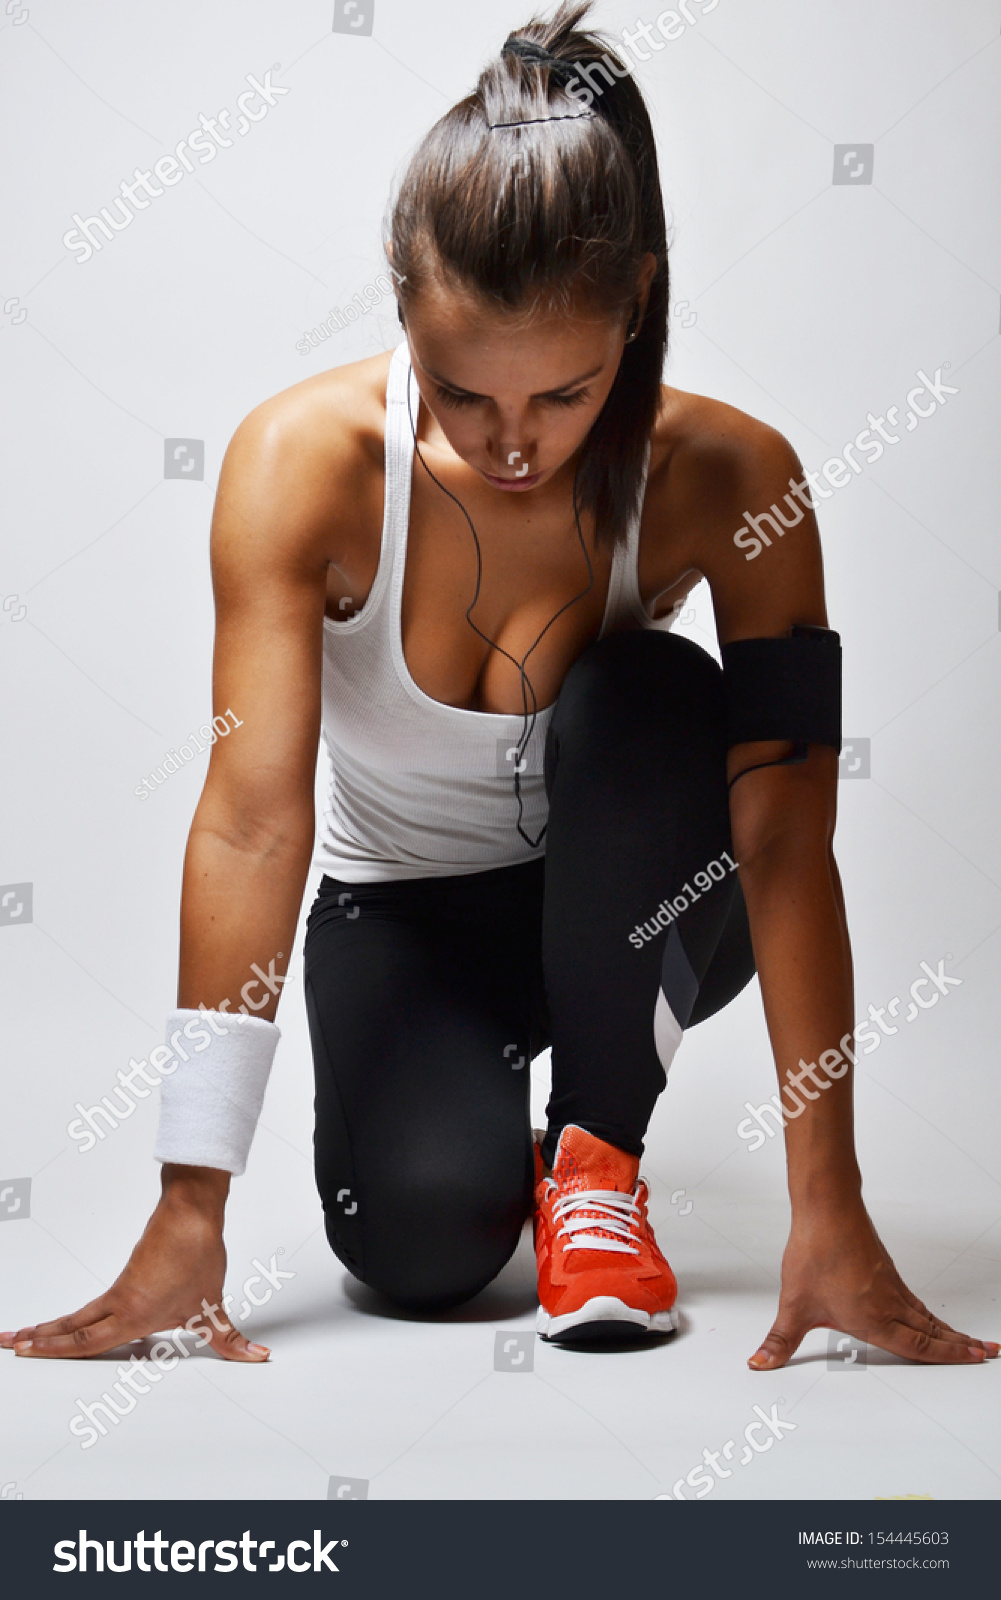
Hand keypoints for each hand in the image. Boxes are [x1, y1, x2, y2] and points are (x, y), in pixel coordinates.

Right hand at [0, 1167, 269, 1362]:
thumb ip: (232, 1339)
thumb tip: (258, 1357)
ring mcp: (121, 1289)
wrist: (193, 1212)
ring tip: (22, 1336)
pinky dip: (73, 1318)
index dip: (53, 1349)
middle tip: (6, 1344)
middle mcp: (120, 1304)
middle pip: (70, 1328)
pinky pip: (94, 1305)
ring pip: (77, 1315)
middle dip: (37, 1340)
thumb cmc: (199, 1254)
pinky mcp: (128, 1276)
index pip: (85, 1340)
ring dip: (49, 1329)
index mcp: (133, 1315)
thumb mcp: (214, 1306)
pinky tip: (63, 1326)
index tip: (25, 1351)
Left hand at [748, 1203, 999, 1369]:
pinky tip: (928, 1317)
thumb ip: (780, 1341)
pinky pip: (915, 1300)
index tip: (973, 1360)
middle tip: (987, 1354)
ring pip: (926, 1315)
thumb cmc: (814, 1252)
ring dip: (949, 1331)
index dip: (947, 1357)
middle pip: (932, 1333)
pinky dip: (929, 1314)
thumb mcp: (794, 1305)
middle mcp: (889, 1304)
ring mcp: (890, 1286)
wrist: (827, 1209)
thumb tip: (761, 1362)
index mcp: (873, 1320)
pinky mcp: (885, 1270)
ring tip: (969, 1342)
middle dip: (960, 1347)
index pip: (918, 1348)